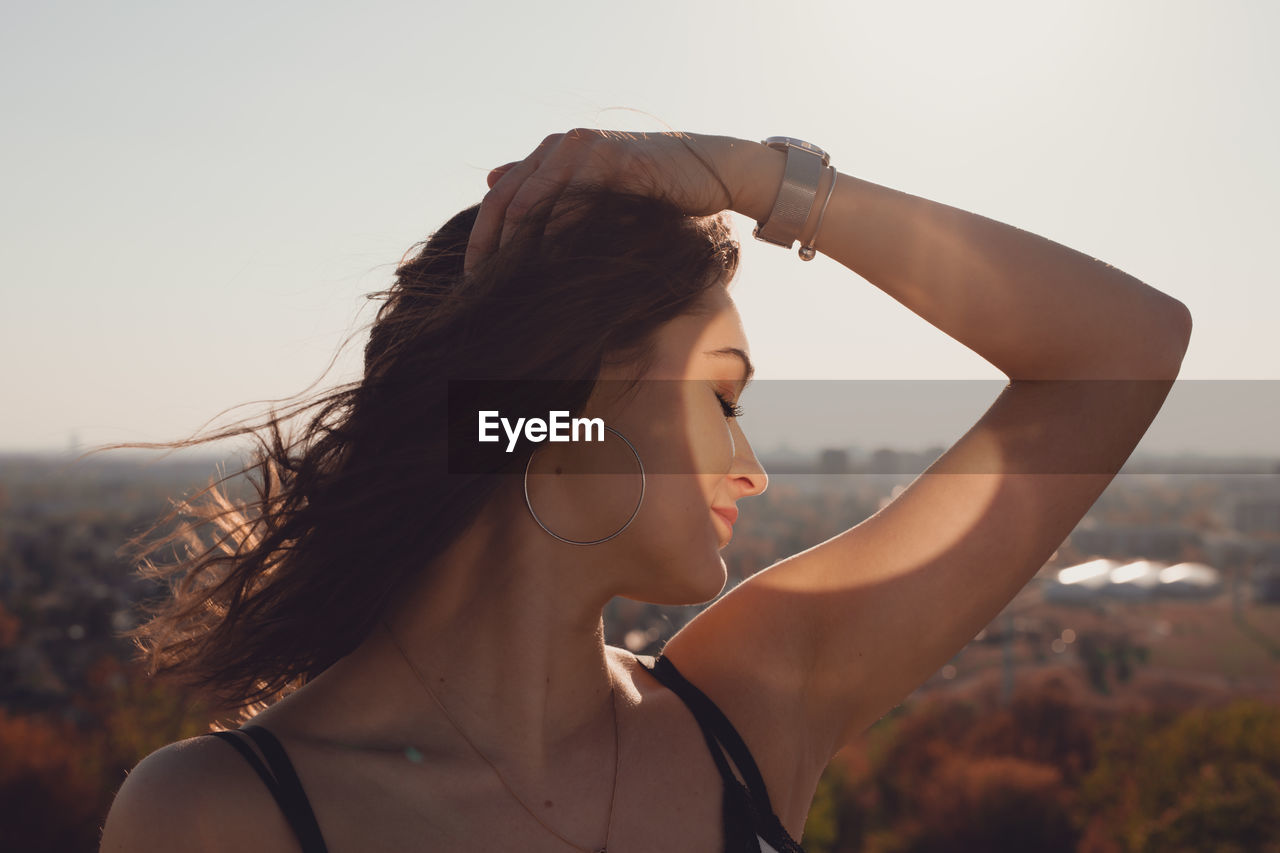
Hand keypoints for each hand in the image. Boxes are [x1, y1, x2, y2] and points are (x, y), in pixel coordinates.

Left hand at [464, 129, 751, 275]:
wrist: (710, 171)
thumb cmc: (651, 185)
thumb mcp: (592, 183)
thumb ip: (544, 180)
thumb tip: (491, 180)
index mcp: (552, 151)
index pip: (500, 198)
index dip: (482, 240)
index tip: (474, 280)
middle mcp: (564, 146)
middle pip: (510, 203)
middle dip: (495, 250)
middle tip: (489, 290)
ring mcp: (589, 149)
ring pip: (537, 203)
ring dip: (523, 250)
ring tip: (516, 287)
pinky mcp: (617, 160)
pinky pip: (577, 204)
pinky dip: (561, 239)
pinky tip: (556, 271)